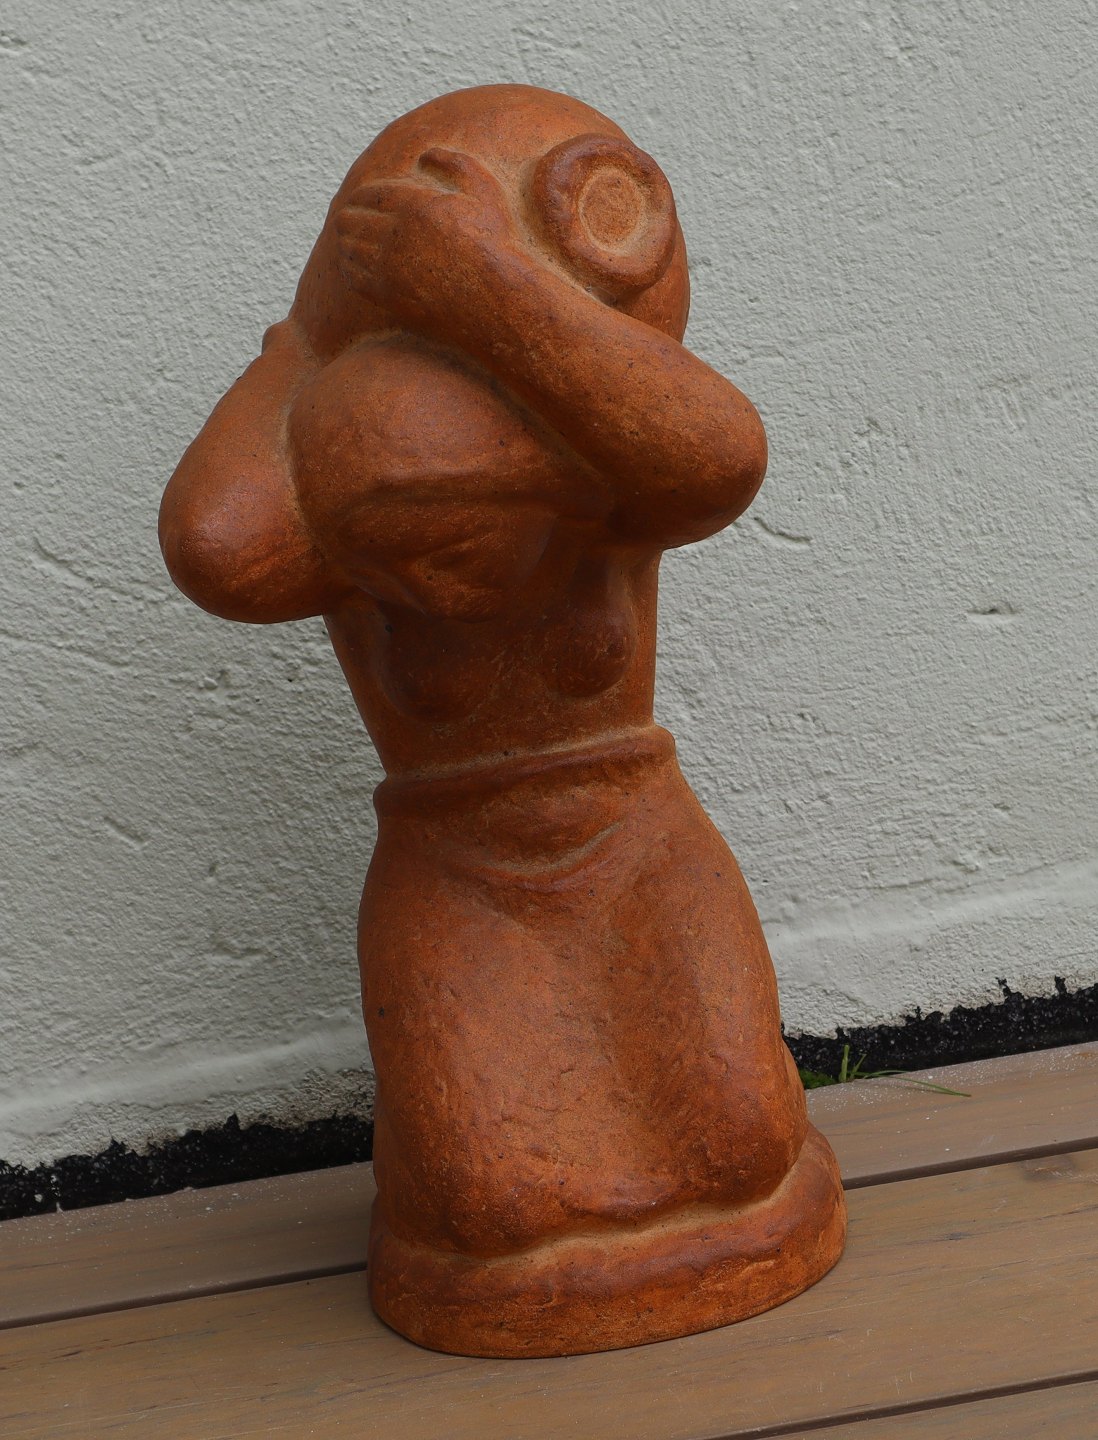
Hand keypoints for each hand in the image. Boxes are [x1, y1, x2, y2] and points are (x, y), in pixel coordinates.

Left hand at [335, 148, 520, 339]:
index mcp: (416, 205)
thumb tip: (424, 155)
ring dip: (346, 242)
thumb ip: (456, 163)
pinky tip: (355, 265)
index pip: (370, 194)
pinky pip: (353, 277)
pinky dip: (349, 268)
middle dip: (348, 217)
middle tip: (347, 220)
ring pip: (348, 248)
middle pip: (351, 219)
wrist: (497, 301)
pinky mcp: (388, 296)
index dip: (360, 196)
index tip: (358, 200)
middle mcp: (398, 234)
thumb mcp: (486, 192)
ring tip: (349, 241)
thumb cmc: (496, 245)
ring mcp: (390, 267)